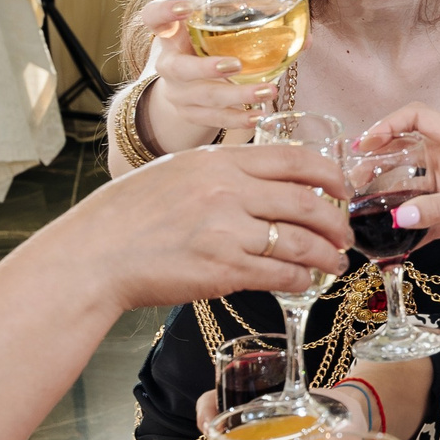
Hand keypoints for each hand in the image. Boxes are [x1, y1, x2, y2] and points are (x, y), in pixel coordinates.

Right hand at [60, 142, 350, 311]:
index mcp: (218, 161)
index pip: (294, 160)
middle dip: (338, 222)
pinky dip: (301, 278)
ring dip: (327, 256)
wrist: (94, 255)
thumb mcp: (175, 172)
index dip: (330, 175)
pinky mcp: (224, 269)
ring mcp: (227, 231)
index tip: (343, 190)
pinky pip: (281, 273)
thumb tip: (266, 181)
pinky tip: (305, 280)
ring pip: (301, 242)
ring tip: (335, 262)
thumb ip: (221, 173)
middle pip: (308, 203)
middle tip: (345, 235)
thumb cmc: (129, 216)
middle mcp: (228, 191)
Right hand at [135, 0, 276, 138]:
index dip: (165, 12)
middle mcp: (168, 63)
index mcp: (171, 33)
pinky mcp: (190, 113)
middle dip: (207, 68)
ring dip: (237, 96)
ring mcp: (176, 92)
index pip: (153, 17)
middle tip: (236, 65)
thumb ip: (252, 21)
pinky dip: (237, 119)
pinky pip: (212, 119)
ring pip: (202, 97)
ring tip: (268, 91)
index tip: (186, 8)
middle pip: (178, 68)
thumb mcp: (217, 28)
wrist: (187, 85)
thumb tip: (308, 37)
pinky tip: (259, 116)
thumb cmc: (208, 47)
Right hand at [359, 101, 439, 284]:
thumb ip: (435, 209)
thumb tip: (396, 217)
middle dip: (380, 167)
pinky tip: (394, 246)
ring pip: (416, 190)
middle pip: (410, 155)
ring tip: (364, 215)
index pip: (418, 117)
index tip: (364, 144)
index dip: (388, 124)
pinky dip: (413, 230)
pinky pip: (430, 219)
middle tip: (353, 185)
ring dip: (392, 201)